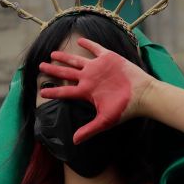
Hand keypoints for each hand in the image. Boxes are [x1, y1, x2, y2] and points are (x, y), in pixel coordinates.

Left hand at [38, 37, 154, 143]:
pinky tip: (79, 41)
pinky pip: (95, 49)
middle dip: (53, 70)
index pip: (65, 91)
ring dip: (64, 57)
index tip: (41, 92)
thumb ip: (89, 130)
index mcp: (86, 92)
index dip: (53, 92)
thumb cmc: (125, 109)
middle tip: (40, 67)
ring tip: (52, 54)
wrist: (143, 95)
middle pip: (66, 73)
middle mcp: (89, 78)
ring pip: (76, 61)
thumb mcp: (105, 121)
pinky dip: (88, 44)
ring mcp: (97, 68)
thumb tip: (74, 142)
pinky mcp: (108, 58)